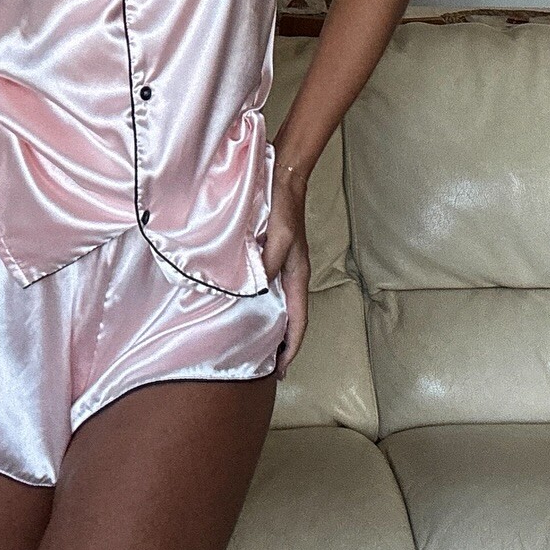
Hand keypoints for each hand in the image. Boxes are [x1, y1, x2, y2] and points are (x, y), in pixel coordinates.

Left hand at [260, 161, 310, 377]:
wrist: (284, 179)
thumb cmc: (283, 208)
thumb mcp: (277, 239)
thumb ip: (267, 267)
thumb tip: (256, 293)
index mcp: (298, 275)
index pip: (298, 321)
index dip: (290, 347)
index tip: (280, 370)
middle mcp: (294, 275)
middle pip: (292, 317)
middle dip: (283, 343)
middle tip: (266, 365)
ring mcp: (286, 266)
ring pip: (282, 305)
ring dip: (274, 325)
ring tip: (259, 344)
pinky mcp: (276, 256)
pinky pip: (273, 290)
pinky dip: (266, 305)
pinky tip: (251, 308)